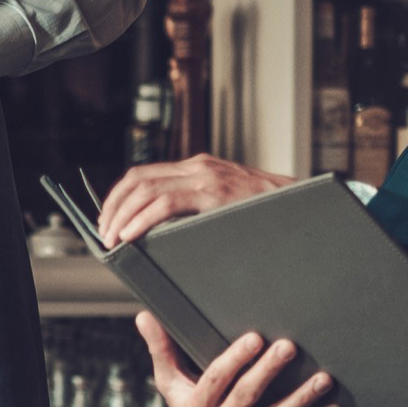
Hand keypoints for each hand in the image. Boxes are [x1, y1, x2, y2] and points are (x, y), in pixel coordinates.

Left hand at [96, 154, 293, 246]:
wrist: (304, 207)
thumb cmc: (265, 213)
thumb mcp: (226, 203)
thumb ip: (197, 208)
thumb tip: (162, 232)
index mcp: (198, 168)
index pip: (143, 175)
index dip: (118, 196)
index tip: (107, 219)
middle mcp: (198, 167)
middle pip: (137, 180)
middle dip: (113, 207)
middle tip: (103, 233)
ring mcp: (207, 177)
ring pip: (146, 189)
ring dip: (122, 215)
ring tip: (112, 239)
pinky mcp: (215, 193)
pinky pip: (166, 203)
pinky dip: (142, 219)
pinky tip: (132, 235)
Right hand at [138, 312, 341, 406]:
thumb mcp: (169, 383)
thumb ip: (161, 349)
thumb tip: (144, 316)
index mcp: (196, 406)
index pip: (216, 379)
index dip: (235, 359)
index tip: (255, 338)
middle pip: (246, 395)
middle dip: (268, 370)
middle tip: (289, 347)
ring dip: (301, 399)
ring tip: (322, 379)